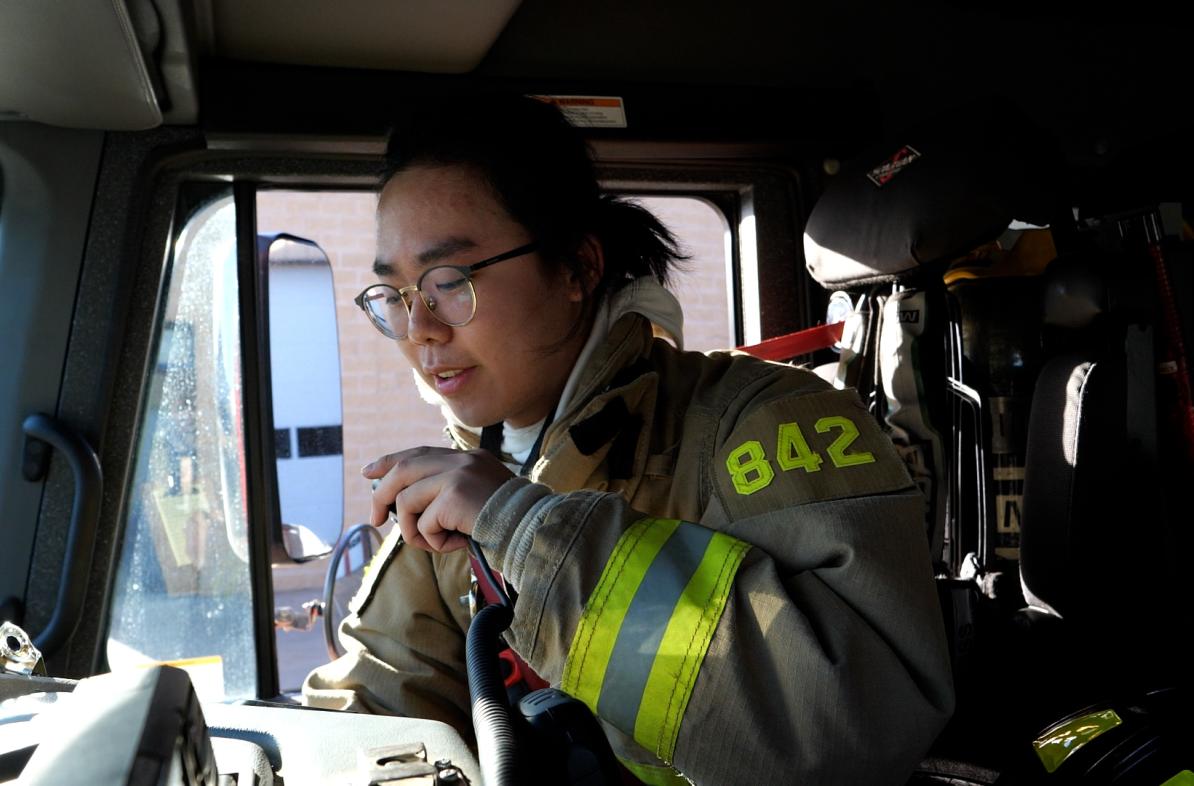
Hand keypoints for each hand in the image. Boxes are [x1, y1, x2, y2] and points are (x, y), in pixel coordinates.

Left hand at [362, 447, 513, 552]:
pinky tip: (457, 543)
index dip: (390, 462)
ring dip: (415, 530)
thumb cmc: (508, 523)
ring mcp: (456, 474)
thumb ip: (448, 493)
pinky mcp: (453, 495)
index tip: (368, 472)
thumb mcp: (476, 499)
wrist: (532, 529)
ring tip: (437, 543)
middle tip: (376, 519)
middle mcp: (460, 459)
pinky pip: (424, 524)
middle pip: (403, 470)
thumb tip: (405, 504)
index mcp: (466, 458)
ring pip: (407, 501)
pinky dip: (435, 541)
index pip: (418, 453)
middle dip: (381, 495)